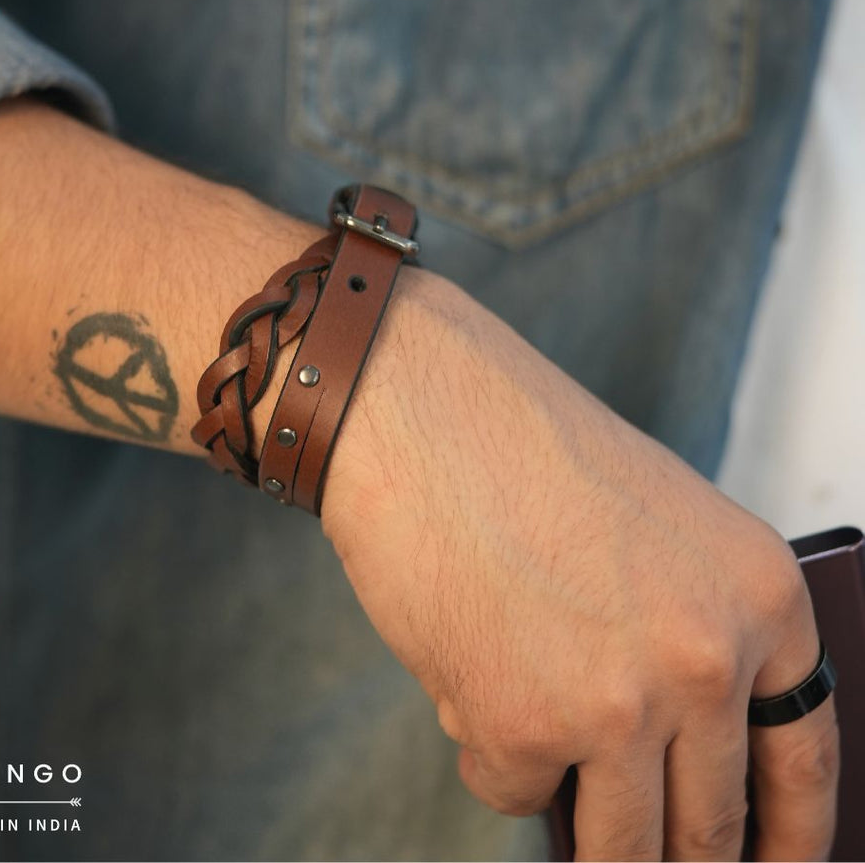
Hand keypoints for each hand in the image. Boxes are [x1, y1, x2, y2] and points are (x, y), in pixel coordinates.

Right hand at [322, 269, 838, 860]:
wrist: (417, 404)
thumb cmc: (515, 450)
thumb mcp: (645, 529)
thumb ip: (675, 637)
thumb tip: (653, 763)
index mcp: (759, 594)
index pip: (804, 758)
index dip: (788, 837)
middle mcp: (707, 657)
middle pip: (708, 825)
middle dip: (670, 855)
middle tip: (637, 852)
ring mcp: (620, 703)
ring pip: (620, 844)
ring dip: (584, 828)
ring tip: (540, 756)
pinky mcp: (523, 729)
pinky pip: (511, 787)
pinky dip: (485, 750)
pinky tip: (465, 670)